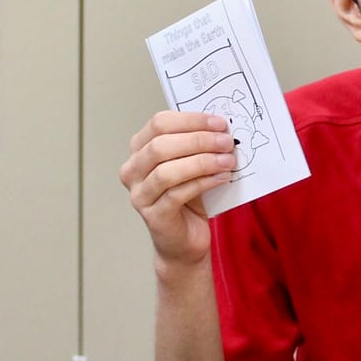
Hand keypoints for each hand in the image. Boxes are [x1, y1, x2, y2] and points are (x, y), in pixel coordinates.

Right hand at [120, 111, 237, 266]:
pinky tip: (222, 178)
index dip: (190, 120)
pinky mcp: (154, 216)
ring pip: (167, 171)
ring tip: (228, 161)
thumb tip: (221, 127)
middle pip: (160, 146)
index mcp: (140, 150)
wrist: (185, 240)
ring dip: (202, 162)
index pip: (159, 123)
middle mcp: (132, 171)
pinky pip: (178, 194)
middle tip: (226, 141)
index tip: (219, 123)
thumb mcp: (191, 164)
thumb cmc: (188, 198)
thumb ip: (197, 145)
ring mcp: (140, 195)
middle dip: (198, 140)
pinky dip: (203, 182)